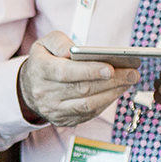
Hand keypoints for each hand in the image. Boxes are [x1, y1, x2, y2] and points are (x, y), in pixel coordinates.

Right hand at [17, 31, 138, 127]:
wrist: (28, 88)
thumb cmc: (43, 61)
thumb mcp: (44, 43)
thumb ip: (59, 41)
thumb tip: (72, 51)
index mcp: (40, 70)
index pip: (66, 73)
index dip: (89, 71)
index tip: (111, 68)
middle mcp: (45, 93)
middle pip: (82, 89)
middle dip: (111, 81)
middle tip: (132, 73)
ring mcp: (54, 110)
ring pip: (87, 105)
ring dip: (112, 93)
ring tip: (129, 81)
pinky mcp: (63, 120)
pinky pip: (89, 114)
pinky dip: (106, 102)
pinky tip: (117, 91)